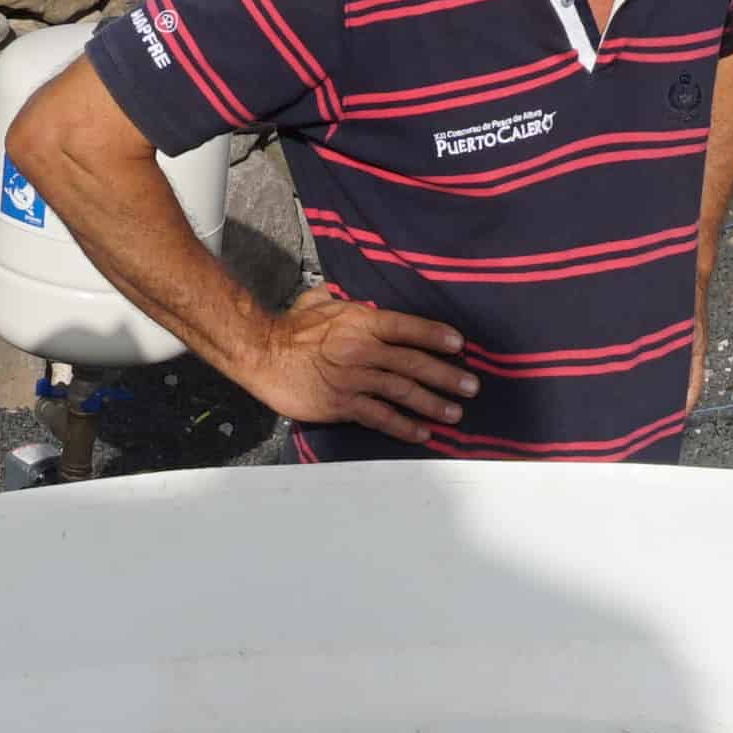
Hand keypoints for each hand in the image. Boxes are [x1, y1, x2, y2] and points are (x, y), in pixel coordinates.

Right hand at [236, 289, 474, 442]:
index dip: (436, 335)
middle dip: (446, 375)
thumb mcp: (319, 304)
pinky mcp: (342, 403)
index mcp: (361, 320)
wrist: (261, 355)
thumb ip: (343, 303)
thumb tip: (354, 299)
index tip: (460, 345)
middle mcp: (362, 348)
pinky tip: (421, 433)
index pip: (407, 327)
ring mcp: (353, 377)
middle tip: (471, 386)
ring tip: (454, 413)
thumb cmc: (289, 329)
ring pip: (402, 391)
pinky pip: (379, 416)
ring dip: (432, 403)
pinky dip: (403, 426)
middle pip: (413, 362)